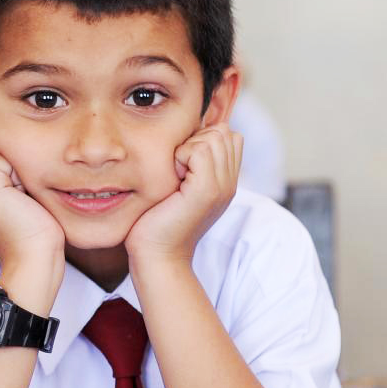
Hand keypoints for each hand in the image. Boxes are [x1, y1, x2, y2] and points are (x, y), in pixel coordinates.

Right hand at [0, 148, 65, 310]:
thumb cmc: (36, 241)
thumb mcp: (15, 209)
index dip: (14, 177)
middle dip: (14, 172)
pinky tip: (24, 200)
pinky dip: (22, 174)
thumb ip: (5, 185)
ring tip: (23, 203)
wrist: (33, 265)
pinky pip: (5, 157)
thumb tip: (14, 157)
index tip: (22, 208)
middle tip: (24, 206)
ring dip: (18, 172)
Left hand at [125, 124, 242, 269]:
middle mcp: (229, 183)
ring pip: (214, 137)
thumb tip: (187, 134)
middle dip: (195, 140)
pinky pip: (200, 150)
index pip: (228, 135)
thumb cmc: (157, 221)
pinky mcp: (207, 191)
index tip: (182, 166)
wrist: (157, 256)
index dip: (202, 139)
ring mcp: (222, 186)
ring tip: (176, 176)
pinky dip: (180, 157)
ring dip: (187, 148)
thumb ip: (190, 163)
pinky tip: (173, 179)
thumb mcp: (178, 187)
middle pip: (223, 132)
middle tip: (178, 171)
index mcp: (225, 181)